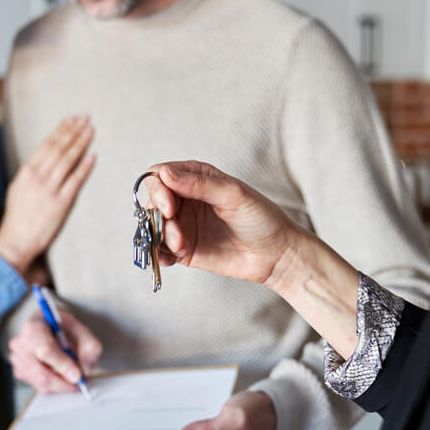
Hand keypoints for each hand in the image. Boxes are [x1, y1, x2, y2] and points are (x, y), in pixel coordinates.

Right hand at [0, 116, 95, 273]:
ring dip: (80, 143)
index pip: (47, 145)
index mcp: (26, 171)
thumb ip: (32, 173)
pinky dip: (84, 167)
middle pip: (59, 148)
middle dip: (73, 131)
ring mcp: (50, 189)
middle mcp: (38, 177)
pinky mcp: (61, 203)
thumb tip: (45, 160)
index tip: (71, 119)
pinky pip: (75, 181)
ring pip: (68, 160)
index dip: (61, 130)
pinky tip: (92, 156)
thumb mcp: (18, 188)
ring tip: (90, 131)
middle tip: (85, 118)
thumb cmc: (17, 216)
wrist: (16, 239)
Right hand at [8, 309, 102, 393]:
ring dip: (62, 384)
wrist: (47, 326)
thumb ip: (89, 347)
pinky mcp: (19, 371)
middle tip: (82, 383)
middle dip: (65, 383)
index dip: (63, 365)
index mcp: (34, 327)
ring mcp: (17, 359)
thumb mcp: (81, 330)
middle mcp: (21, 344)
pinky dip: (54, 384)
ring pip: (41, 383)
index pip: (46, 350)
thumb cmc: (62, 327)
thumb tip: (85, 370)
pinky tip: (61, 373)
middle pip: (41, 373)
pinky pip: (39, 386)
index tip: (78, 375)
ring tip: (74, 375)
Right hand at [144, 161, 305, 290]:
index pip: (162, 174)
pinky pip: (161, 250)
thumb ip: (199, 185)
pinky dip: (159, 252)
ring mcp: (184, 225)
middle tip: (172, 223)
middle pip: (153, 200)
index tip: (169, 204)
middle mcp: (187, 200)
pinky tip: (172, 256)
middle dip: (157, 212)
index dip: (158, 187)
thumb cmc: (262, 219)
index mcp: (198, 179)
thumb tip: (166, 174)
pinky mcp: (185, 250)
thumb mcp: (233, 195)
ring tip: (181, 244)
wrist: (276, 254)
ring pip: (154, 225)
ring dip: (161, 234)